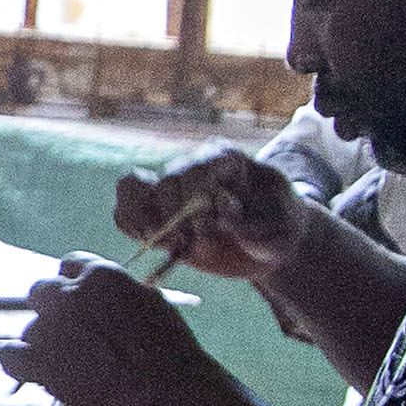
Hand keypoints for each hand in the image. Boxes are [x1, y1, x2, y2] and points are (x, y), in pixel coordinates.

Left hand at [1, 256, 224, 405]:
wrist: (168, 388)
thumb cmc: (169, 350)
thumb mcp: (148, 302)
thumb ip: (116, 293)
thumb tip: (101, 297)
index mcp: (99, 274)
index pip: (68, 266)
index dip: (74, 287)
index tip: (81, 307)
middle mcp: (70, 295)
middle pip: (41, 292)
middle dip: (53, 312)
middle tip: (72, 338)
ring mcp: (52, 328)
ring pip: (30, 330)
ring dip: (45, 345)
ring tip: (74, 368)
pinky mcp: (41, 362)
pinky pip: (10, 357)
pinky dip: (20, 365)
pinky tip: (36, 374)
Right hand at [113, 146, 313, 284]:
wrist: (267, 246)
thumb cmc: (279, 229)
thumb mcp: (282, 229)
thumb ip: (256, 223)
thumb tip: (225, 209)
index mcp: (225, 159)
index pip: (199, 165)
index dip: (200, 197)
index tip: (213, 227)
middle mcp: (192, 167)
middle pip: (166, 181)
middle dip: (178, 217)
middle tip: (197, 242)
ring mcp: (169, 189)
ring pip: (132, 187)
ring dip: (147, 220)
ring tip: (169, 243)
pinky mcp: (154, 213)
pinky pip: (123, 210)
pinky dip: (131, 227)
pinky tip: (156, 244)